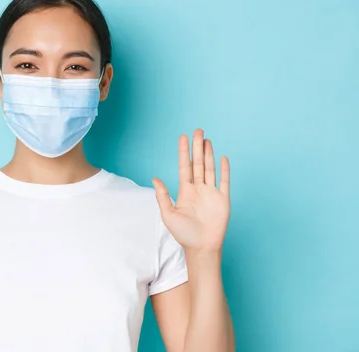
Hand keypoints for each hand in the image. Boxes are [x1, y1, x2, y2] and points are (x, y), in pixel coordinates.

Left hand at [152, 129, 230, 252]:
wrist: (201, 248)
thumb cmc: (183, 234)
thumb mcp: (168, 214)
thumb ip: (162, 196)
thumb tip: (155, 179)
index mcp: (185, 191)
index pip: (184, 167)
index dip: (184, 152)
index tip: (183, 137)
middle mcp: (198, 189)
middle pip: (198, 163)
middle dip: (197, 147)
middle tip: (197, 130)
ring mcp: (211, 193)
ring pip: (210, 168)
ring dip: (209, 154)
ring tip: (206, 140)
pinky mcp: (223, 199)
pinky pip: (224, 181)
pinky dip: (224, 170)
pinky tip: (222, 158)